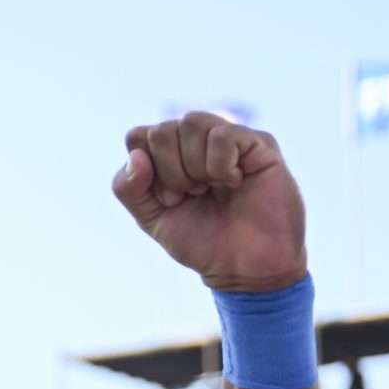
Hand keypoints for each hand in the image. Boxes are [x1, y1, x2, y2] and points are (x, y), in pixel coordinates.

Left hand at [112, 113, 306, 292]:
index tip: (166, 199)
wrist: (244, 266)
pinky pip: (222, 135)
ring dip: (194, 166)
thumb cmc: (201, 241)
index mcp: (169, 156)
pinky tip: (234, 182)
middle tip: (191, 196)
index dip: (144, 170)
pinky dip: (220, 165)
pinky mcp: (258, 142)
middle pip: (162, 130)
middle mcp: (196, 141)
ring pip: (191, 122)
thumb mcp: (151, 219)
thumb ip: (129, 189)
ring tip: (211, 189)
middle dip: (169, 172)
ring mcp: (227, 138)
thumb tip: (136, 156)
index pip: (138, 137)